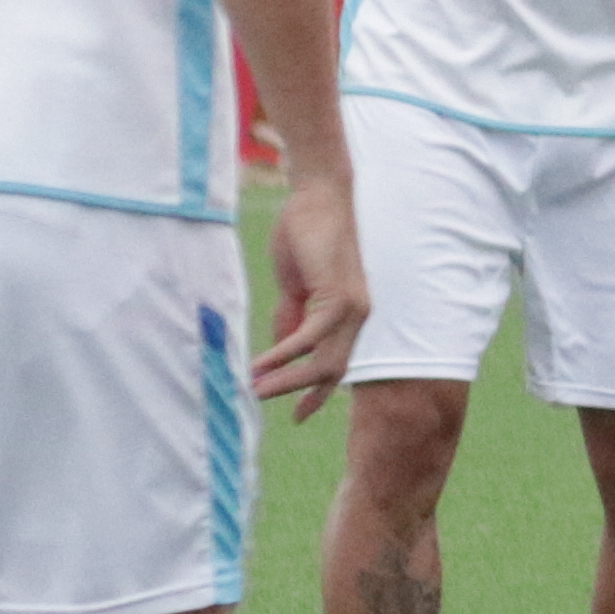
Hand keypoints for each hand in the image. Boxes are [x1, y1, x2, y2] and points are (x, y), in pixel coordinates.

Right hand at [254, 177, 365, 419]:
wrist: (318, 198)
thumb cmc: (305, 236)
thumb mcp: (295, 286)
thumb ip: (291, 318)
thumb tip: (281, 351)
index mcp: (349, 315)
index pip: (338, 363)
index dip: (318, 392)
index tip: (300, 415)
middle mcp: (358, 316)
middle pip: (333, 370)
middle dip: (299, 391)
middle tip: (264, 401)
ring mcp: (352, 308)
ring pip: (324, 360)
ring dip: (287, 379)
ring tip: (256, 390)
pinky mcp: (338, 296)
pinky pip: (309, 337)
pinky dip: (284, 353)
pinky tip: (261, 364)